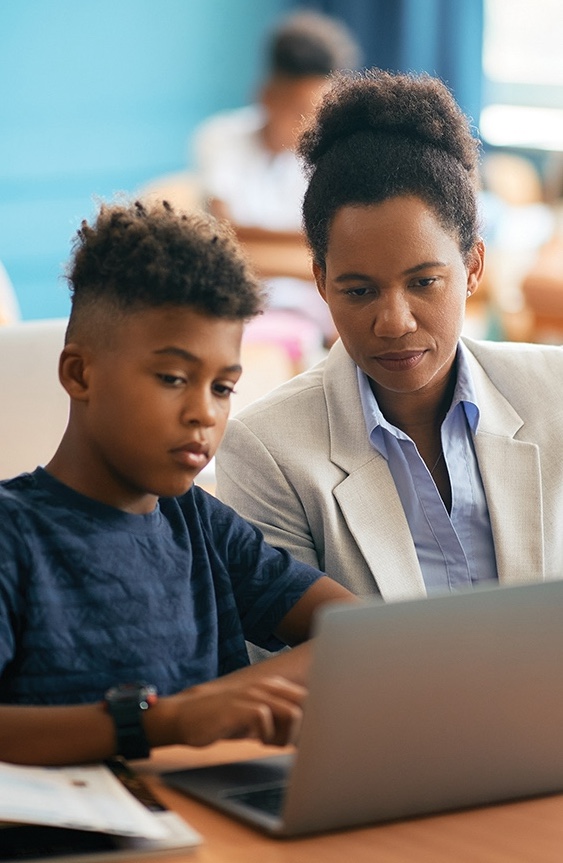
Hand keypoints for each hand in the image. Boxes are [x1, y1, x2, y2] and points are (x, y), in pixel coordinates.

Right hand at [168, 674, 305, 747]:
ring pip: (292, 712)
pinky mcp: (239, 707)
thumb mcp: (256, 716)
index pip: (308, 698)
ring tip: (270, 744)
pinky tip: (255, 741)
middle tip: (288, 744)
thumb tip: (306, 733)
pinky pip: (265, 719)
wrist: (185, 717)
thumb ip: (279, 718)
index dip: (313, 720)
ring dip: (287, 735)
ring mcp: (253, 695)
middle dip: (305, 728)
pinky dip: (266, 736)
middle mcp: (266, 687)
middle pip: (307, 703)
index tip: (307, 738)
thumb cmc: (223, 719)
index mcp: (273, 687)